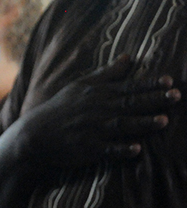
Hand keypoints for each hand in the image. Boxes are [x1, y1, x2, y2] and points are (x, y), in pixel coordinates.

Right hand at [18, 55, 179, 167]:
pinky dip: (121, 149)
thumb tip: (129, 57)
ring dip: (143, 123)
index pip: (128, 87)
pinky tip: (137, 150)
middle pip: (130, 104)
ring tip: (163, 121)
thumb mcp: (80, 86)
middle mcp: (97, 110)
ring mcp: (92, 129)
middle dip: (154, 100)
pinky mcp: (87, 148)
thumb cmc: (60, 109)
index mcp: (97, 94)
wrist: (35, 134)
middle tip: (176, 96)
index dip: (150, 84)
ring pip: (122, 125)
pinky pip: (107, 149)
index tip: (170, 80)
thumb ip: (107, 74)